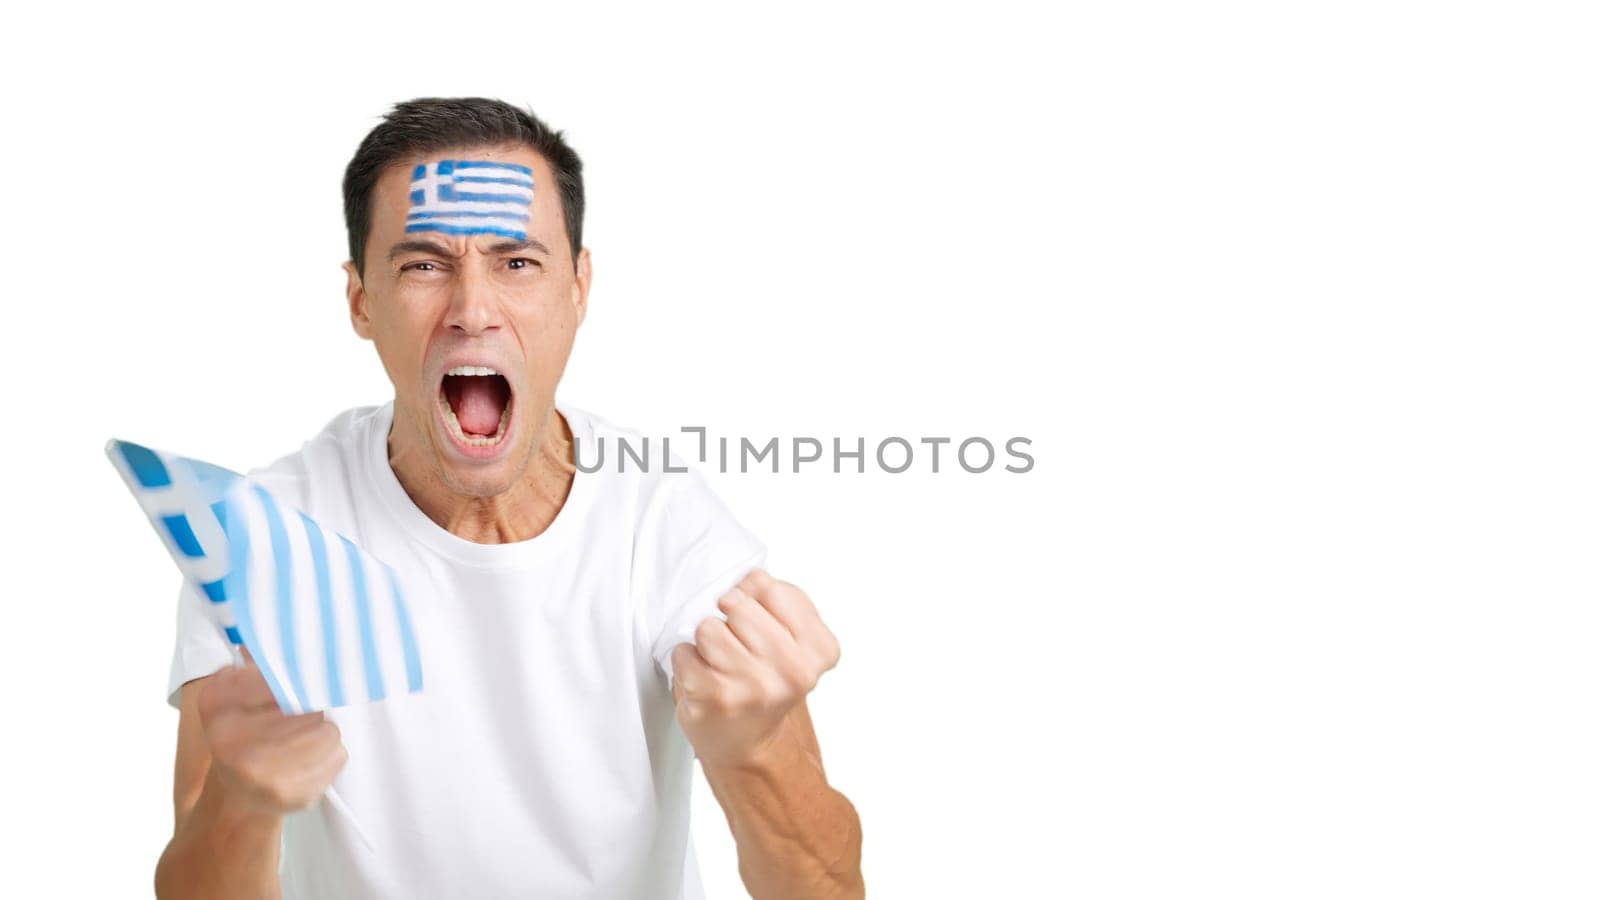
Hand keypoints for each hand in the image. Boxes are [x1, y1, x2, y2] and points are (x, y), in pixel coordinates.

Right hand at [196, 649, 348, 815]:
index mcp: (216, 706)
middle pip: (309, 705)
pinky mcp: (292, 797)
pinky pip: (338, 757)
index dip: (299, 677)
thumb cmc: (245, 734)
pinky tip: (310, 760)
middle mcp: (231, 743)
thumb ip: (257, 662)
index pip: (276, 677)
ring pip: (328, 731)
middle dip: (313, 707)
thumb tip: (282, 631)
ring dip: (326, 732)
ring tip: (307, 738)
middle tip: (304, 715)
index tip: (306, 677)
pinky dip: (332, 755)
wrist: (237, 796)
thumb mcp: (236, 693)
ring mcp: (260, 775)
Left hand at [670, 569, 840, 768]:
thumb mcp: (793, 639)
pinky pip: (684, 652)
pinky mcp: (717, 698)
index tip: (755, 621)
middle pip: (737, 604)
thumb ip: (777, 600)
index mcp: (818, 649)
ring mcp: (755, 685)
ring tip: (721, 665)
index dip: (751, 596)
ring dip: (707, 643)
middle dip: (729, 620)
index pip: (767, 586)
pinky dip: (688, 662)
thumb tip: (745, 581)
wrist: (751, 744)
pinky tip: (706, 680)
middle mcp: (793, 670)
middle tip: (738, 649)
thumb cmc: (767, 683)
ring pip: (708, 627)